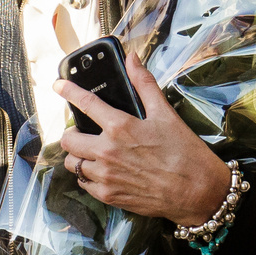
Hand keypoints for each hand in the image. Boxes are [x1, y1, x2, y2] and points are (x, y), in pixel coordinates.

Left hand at [55, 54, 231, 224]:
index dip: (68, 91)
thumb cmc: (184, 152)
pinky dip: (87, 176)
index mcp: (120, 126)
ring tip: (90, 152)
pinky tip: (99, 171)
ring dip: (77, 156)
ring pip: (72, 163)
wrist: (197, 191)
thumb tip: (132, 59)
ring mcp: (106, 175)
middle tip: (81, 131)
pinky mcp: (109, 195)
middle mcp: (107, 151)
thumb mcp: (165, 113)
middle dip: (71, 132)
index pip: (85, 103)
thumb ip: (144, 84)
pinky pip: (83, 184)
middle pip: (68, 140)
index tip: (58, 85)